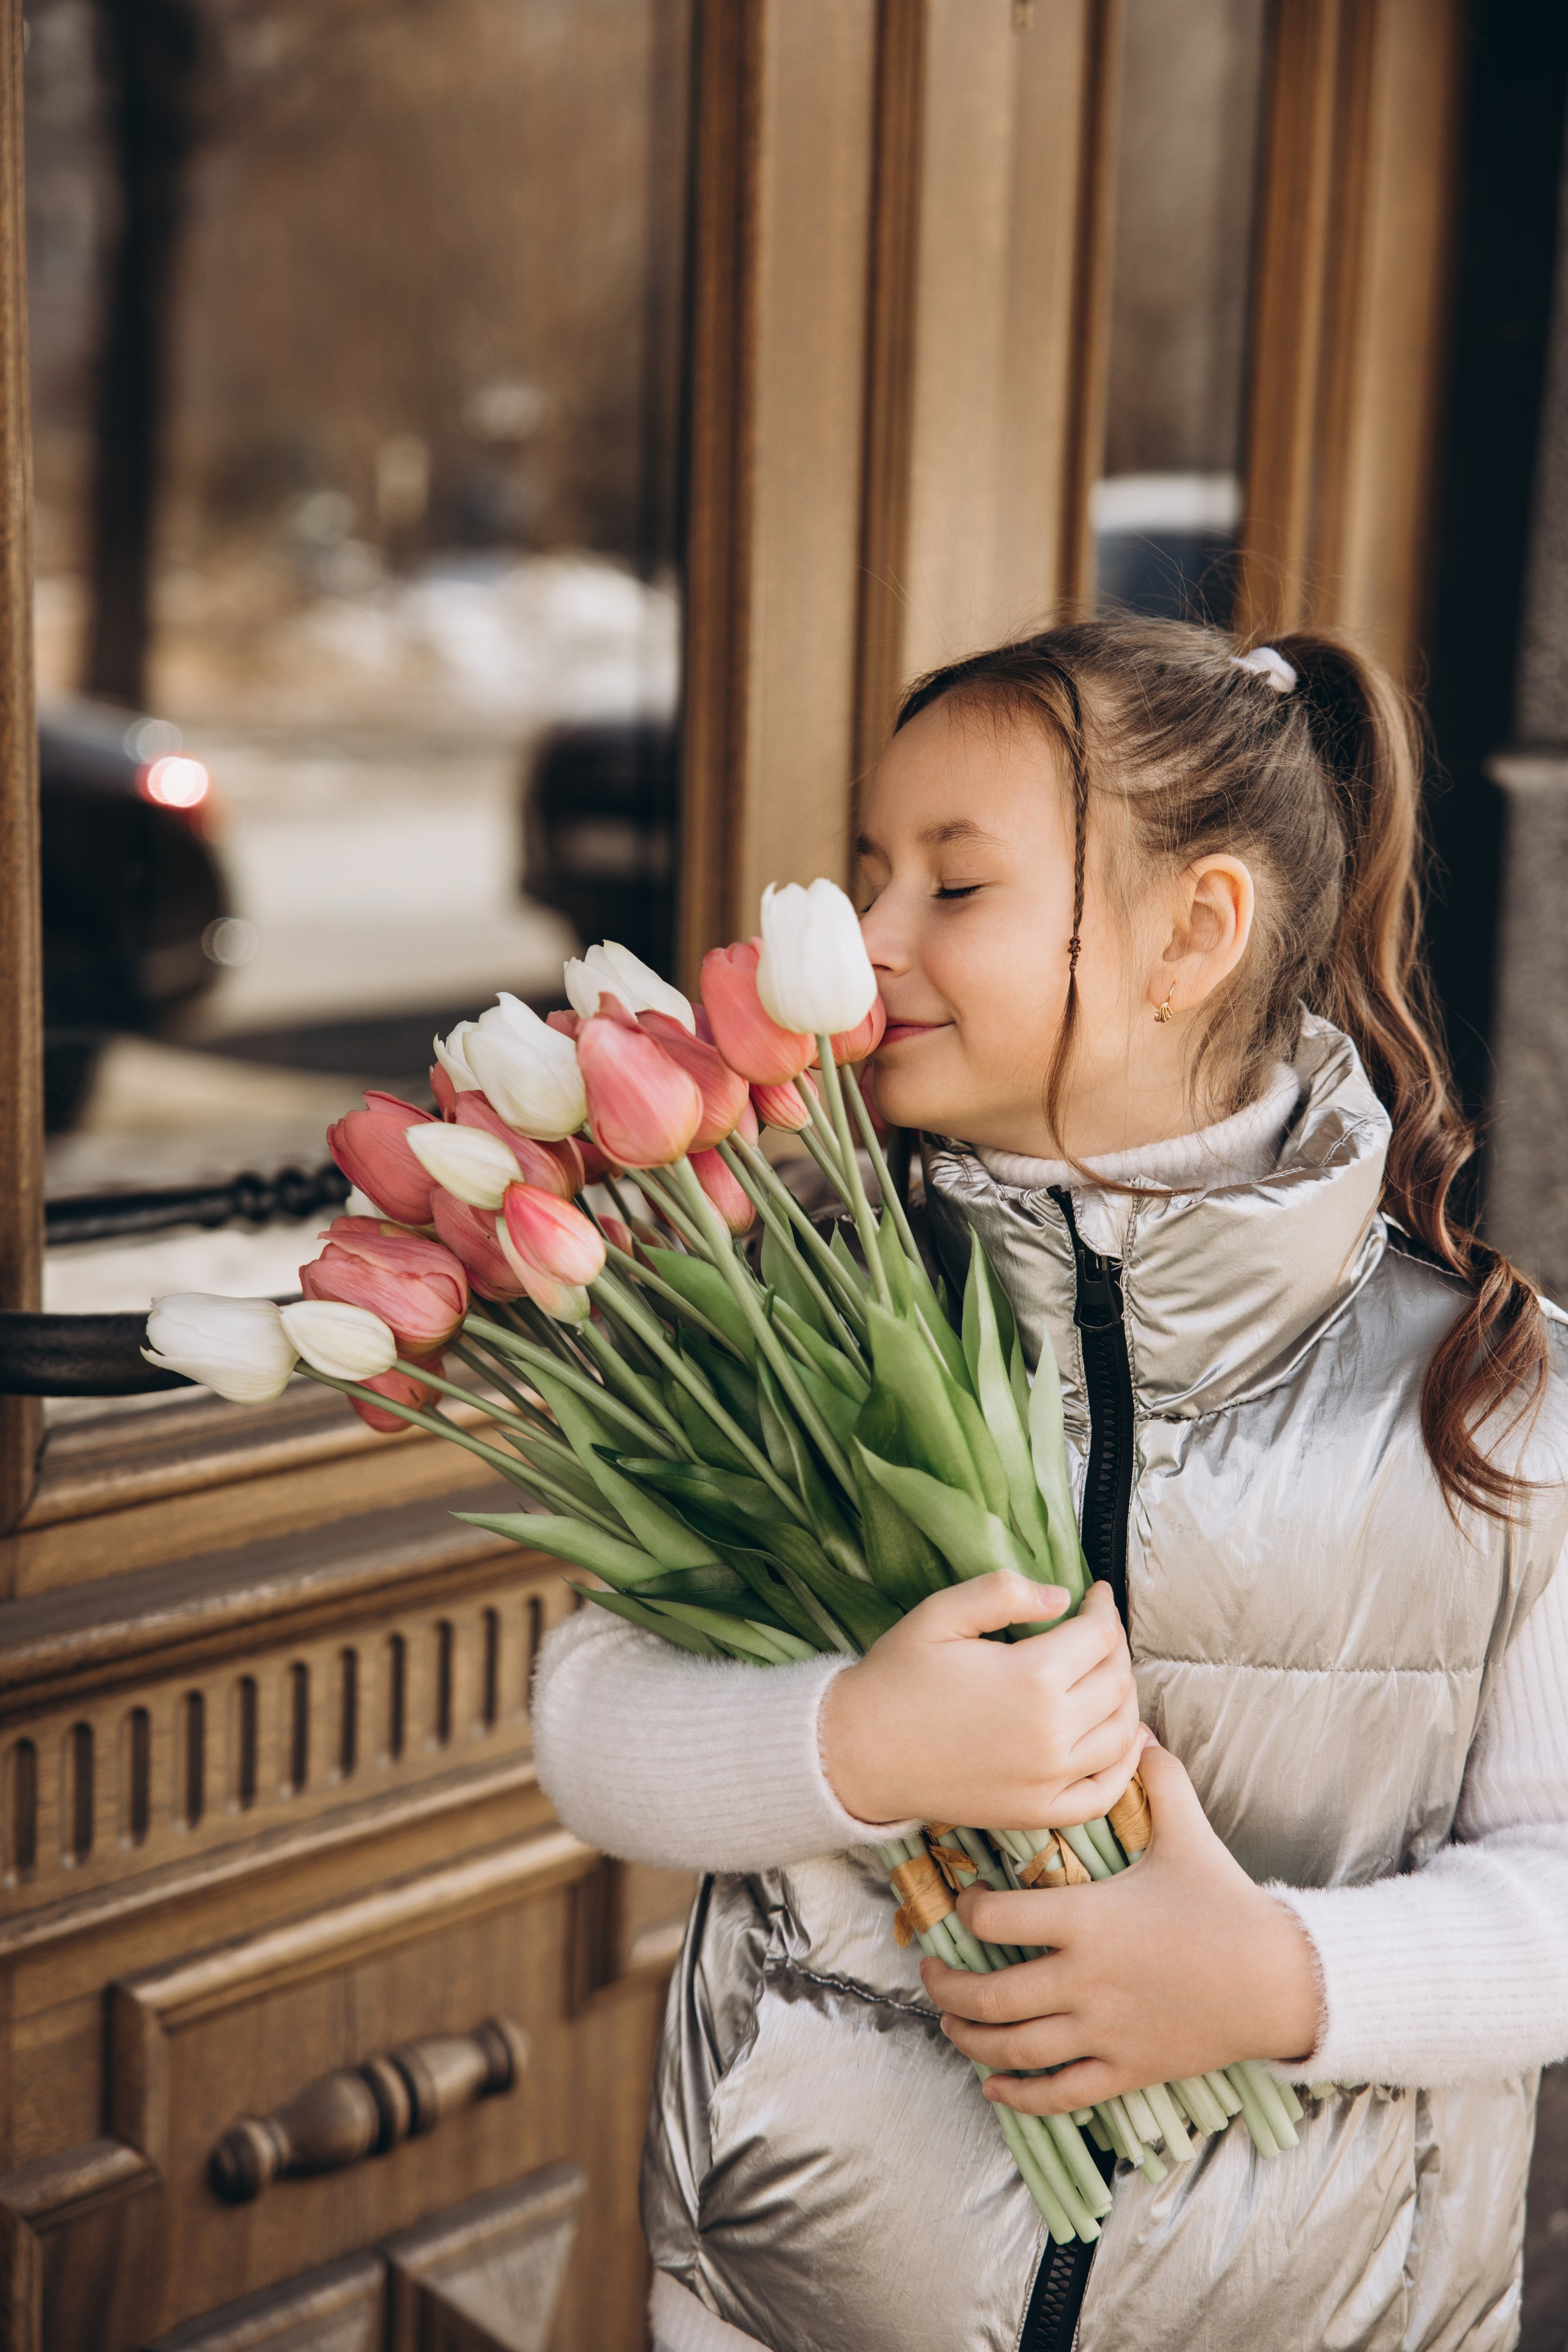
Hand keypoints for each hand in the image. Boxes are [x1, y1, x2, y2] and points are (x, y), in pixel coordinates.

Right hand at [820, 1573, 1142, 1828]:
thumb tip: (1061, 1596)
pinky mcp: (1038, 1812)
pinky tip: (1124, 1740)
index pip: (1099, 1635)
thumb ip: (1002, 1593)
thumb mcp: (939, 1613)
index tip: (1094, 1594)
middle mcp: (1051, 1732)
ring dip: (1124, 1697)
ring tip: (1106, 1673)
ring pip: (1120, 1731)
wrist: (858, 1752)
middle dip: (1113, 1646)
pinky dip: (1125, 1765)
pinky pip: (1105, 1792)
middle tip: (1095, 1629)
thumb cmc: (896, 1677)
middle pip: (1116, 1680)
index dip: (1103, 1608)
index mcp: (1032, 1677)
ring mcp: (1049, 1779)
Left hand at [919, 1738, 1321, 2111]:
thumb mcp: (1189, 1832)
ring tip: (950, 2024)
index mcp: (1087, 1920)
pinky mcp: (1124, 2070)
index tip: (965, 1904)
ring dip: (970, 2038)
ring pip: (1013, 2049)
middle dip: (946, 1986)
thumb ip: (1158, 1778)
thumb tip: (1139, 1729)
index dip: (968, 1912)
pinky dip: (1018, 2095)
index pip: (996, 1921)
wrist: (1279, 1980)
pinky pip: (1057, 2093)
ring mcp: (1101, 2032)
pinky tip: (994, 2087)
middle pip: (988, 1995)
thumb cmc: (1226, 1903)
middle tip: (929, 1971)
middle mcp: (1083, 1981)